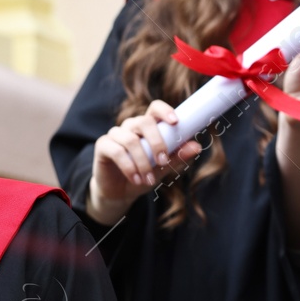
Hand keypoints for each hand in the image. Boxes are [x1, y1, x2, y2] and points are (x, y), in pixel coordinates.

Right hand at [88, 100, 201, 224]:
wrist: (120, 192)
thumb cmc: (144, 175)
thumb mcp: (163, 168)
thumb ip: (178, 156)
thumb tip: (196, 146)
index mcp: (147, 126)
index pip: (155, 108)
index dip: (164, 110)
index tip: (175, 122)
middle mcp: (131, 126)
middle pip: (144, 122)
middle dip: (157, 142)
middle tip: (163, 162)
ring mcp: (115, 134)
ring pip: (131, 140)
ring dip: (143, 162)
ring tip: (148, 180)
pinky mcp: (103, 146)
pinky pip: (118, 151)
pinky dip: (130, 167)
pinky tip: (136, 179)